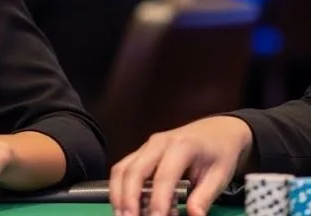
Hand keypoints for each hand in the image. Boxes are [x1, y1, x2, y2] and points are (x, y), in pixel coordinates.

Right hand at [109, 116, 253, 215]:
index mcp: (181, 146)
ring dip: (118, 194)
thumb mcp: (220, 175)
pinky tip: (123, 204)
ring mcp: (147, 146)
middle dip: (129, 198)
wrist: (217, 130)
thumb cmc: (219, 152)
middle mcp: (158, 143)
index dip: (157, 201)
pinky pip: (123, 168)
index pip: (163, 177)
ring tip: (122, 215)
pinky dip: (119, 187)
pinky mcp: (142, 152)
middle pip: (134, 171)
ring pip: (122, 168)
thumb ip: (205, 197)